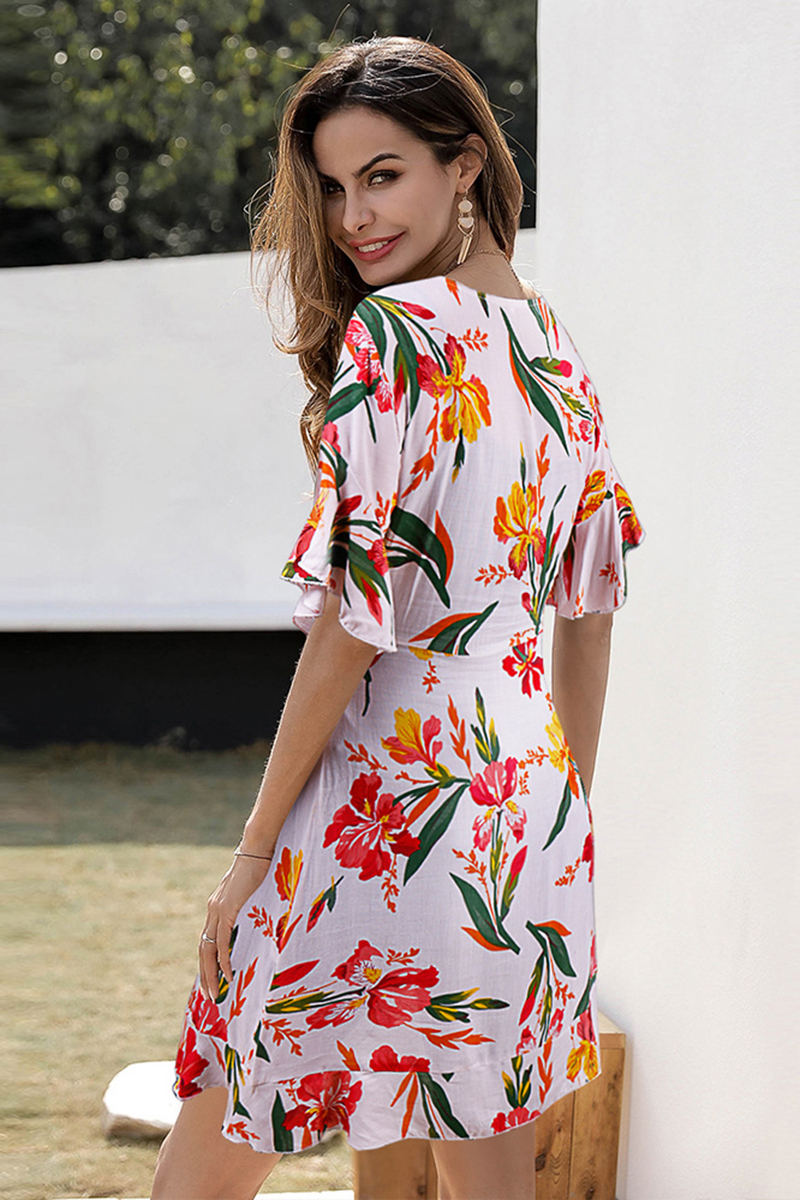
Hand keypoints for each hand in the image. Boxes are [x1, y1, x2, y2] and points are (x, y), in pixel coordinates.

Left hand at [198, 851, 272, 1001]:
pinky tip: (228, 974)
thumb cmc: (259, 867)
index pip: (208, 941)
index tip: (212, 980)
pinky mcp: (227, 910)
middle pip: (204, 950)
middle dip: (205, 975)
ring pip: (209, 950)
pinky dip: (224, 960)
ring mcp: (217, 910)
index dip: (208, 962)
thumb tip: (257, 915)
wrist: (257, 849)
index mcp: (216, 907)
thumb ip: (248, 905)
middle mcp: (212, 910)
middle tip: (209, 996)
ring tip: (215, 993)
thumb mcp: (251, 892)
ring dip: (211, 974)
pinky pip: (223, 942)